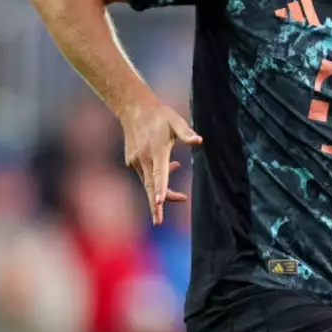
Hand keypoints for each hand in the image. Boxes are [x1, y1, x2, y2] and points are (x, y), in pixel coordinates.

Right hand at [121, 98, 200, 225]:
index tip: (160, 202)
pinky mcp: (132, 162)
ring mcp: (136, 161)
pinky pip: (147, 176)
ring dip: (163, 191)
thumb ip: (186, 132)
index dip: (161, 188)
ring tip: (181, 197)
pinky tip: (173, 167)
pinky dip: (158, 179)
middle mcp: (143, 159)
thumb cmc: (159, 116)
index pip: (159, 174)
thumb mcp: (176, 121)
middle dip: (155, 206)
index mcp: (156, 151)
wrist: (134, 109)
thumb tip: (199, 141)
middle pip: (151, 186)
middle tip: (158, 222)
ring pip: (150, 184)